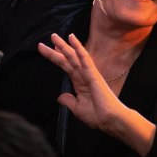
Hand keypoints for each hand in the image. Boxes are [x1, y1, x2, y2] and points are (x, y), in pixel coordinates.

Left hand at [38, 33, 156, 155]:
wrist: (109, 120)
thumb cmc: (97, 116)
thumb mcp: (77, 109)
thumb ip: (69, 101)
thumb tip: (60, 97)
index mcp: (80, 84)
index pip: (66, 67)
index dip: (57, 58)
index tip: (47, 50)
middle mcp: (83, 76)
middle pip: (68, 59)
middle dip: (58, 49)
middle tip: (49, 37)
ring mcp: (88, 74)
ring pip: (74, 56)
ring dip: (64, 46)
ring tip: (54, 36)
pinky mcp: (93, 74)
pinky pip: (85, 59)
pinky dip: (78, 48)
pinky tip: (72, 39)